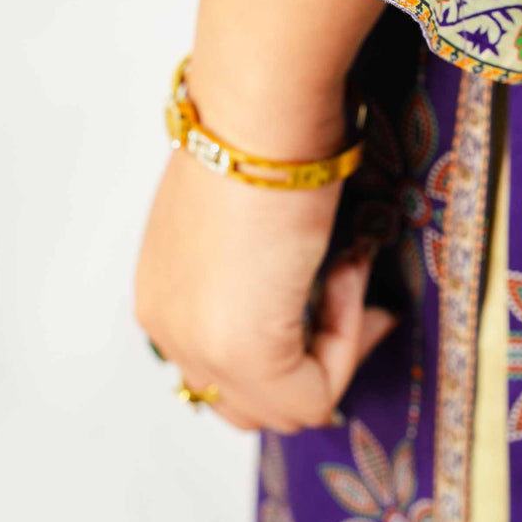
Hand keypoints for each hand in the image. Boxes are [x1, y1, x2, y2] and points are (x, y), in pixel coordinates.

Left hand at [134, 0, 394, 432]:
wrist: (259, 113)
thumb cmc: (258, 139)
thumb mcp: (242, 220)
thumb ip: (254, 269)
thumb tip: (305, 284)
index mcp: (161, 296)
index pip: (222, 371)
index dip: (293, 342)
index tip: (342, 284)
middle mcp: (168, 330)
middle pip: (248, 404)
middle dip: (313, 361)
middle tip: (360, 298)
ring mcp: (199, 348)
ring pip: (284, 408)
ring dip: (336, 348)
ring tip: (351, 270)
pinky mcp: (243, 352)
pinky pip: (314, 395)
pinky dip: (348, 340)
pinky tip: (348, 268)